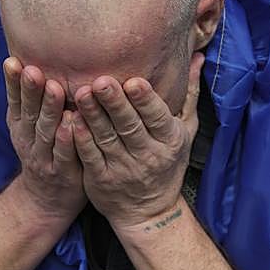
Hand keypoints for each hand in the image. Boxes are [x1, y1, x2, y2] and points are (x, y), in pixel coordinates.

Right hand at [2, 58, 86, 221]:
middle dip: (31, 90)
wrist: (46, 200)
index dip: (12, 82)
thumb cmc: (44, 151)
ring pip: (46, 131)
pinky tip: (71, 123)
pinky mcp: (62, 172)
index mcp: (20, 124)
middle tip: (33, 70)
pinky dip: (66, 139)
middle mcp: (28, 139)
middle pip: (30, 112)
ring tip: (54, 88)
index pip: (15, 100)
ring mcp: (43, 157)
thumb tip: (31, 59)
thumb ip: (32, 98)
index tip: (12, 61)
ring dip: (49, 109)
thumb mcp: (29, 126)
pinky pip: (64, 154)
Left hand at [72, 53, 203, 230]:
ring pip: (106, 138)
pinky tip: (71, 120)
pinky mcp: (100, 179)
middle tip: (101, 81)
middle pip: (129, 126)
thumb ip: (189, 94)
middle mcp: (147, 155)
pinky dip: (80, 138)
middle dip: (115, 103)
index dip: (146, 101)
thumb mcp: (187, 130)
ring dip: (93, 115)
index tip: (134, 81)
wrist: (149, 212)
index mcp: (170, 140)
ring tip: (81, 92)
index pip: (157, 118)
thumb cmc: (169, 163)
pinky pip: (89, 156)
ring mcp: (123, 168)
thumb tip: (198, 57)